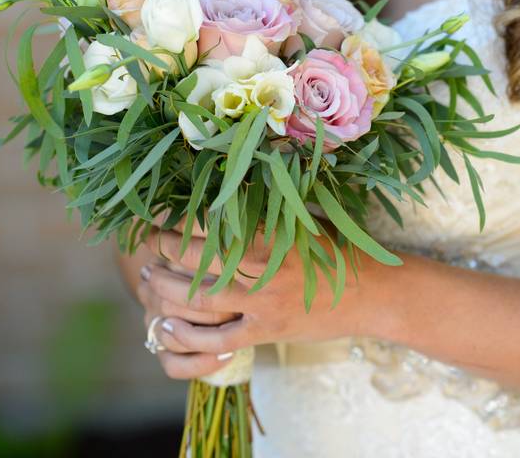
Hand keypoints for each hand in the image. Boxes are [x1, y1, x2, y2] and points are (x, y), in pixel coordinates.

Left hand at [139, 225, 389, 378]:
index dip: (179, 218)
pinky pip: (217, 338)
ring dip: (165, 288)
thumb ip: (271, 208)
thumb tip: (237, 181)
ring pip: (199, 297)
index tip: (160, 213)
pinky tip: (167, 326)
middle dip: (163, 249)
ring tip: (148, 278)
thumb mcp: (306, 220)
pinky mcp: (266, 330)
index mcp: (272, 232)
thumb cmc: (339, 251)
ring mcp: (264, 302)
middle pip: (197, 257)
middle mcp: (263, 266)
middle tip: (148, 243)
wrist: (372, 294)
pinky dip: (188, 335)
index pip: (212, 222)